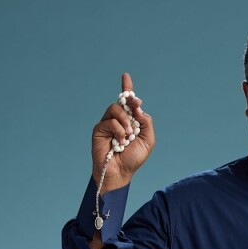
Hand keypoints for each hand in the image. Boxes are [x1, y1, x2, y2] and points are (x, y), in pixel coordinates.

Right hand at [91, 72, 154, 190]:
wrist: (120, 172)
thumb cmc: (133, 159)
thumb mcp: (147, 140)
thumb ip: (146, 122)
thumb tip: (138, 107)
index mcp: (131, 121)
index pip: (128, 102)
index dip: (127, 89)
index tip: (125, 76)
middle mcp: (119, 120)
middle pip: (122, 101)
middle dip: (130, 102)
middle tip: (136, 108)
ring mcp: (108, 123)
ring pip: (116, 108)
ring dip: (125, 120)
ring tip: (128, 135)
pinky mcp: (99, 129)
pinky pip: (110, 121)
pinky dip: (118, 130)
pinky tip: (120, 141)